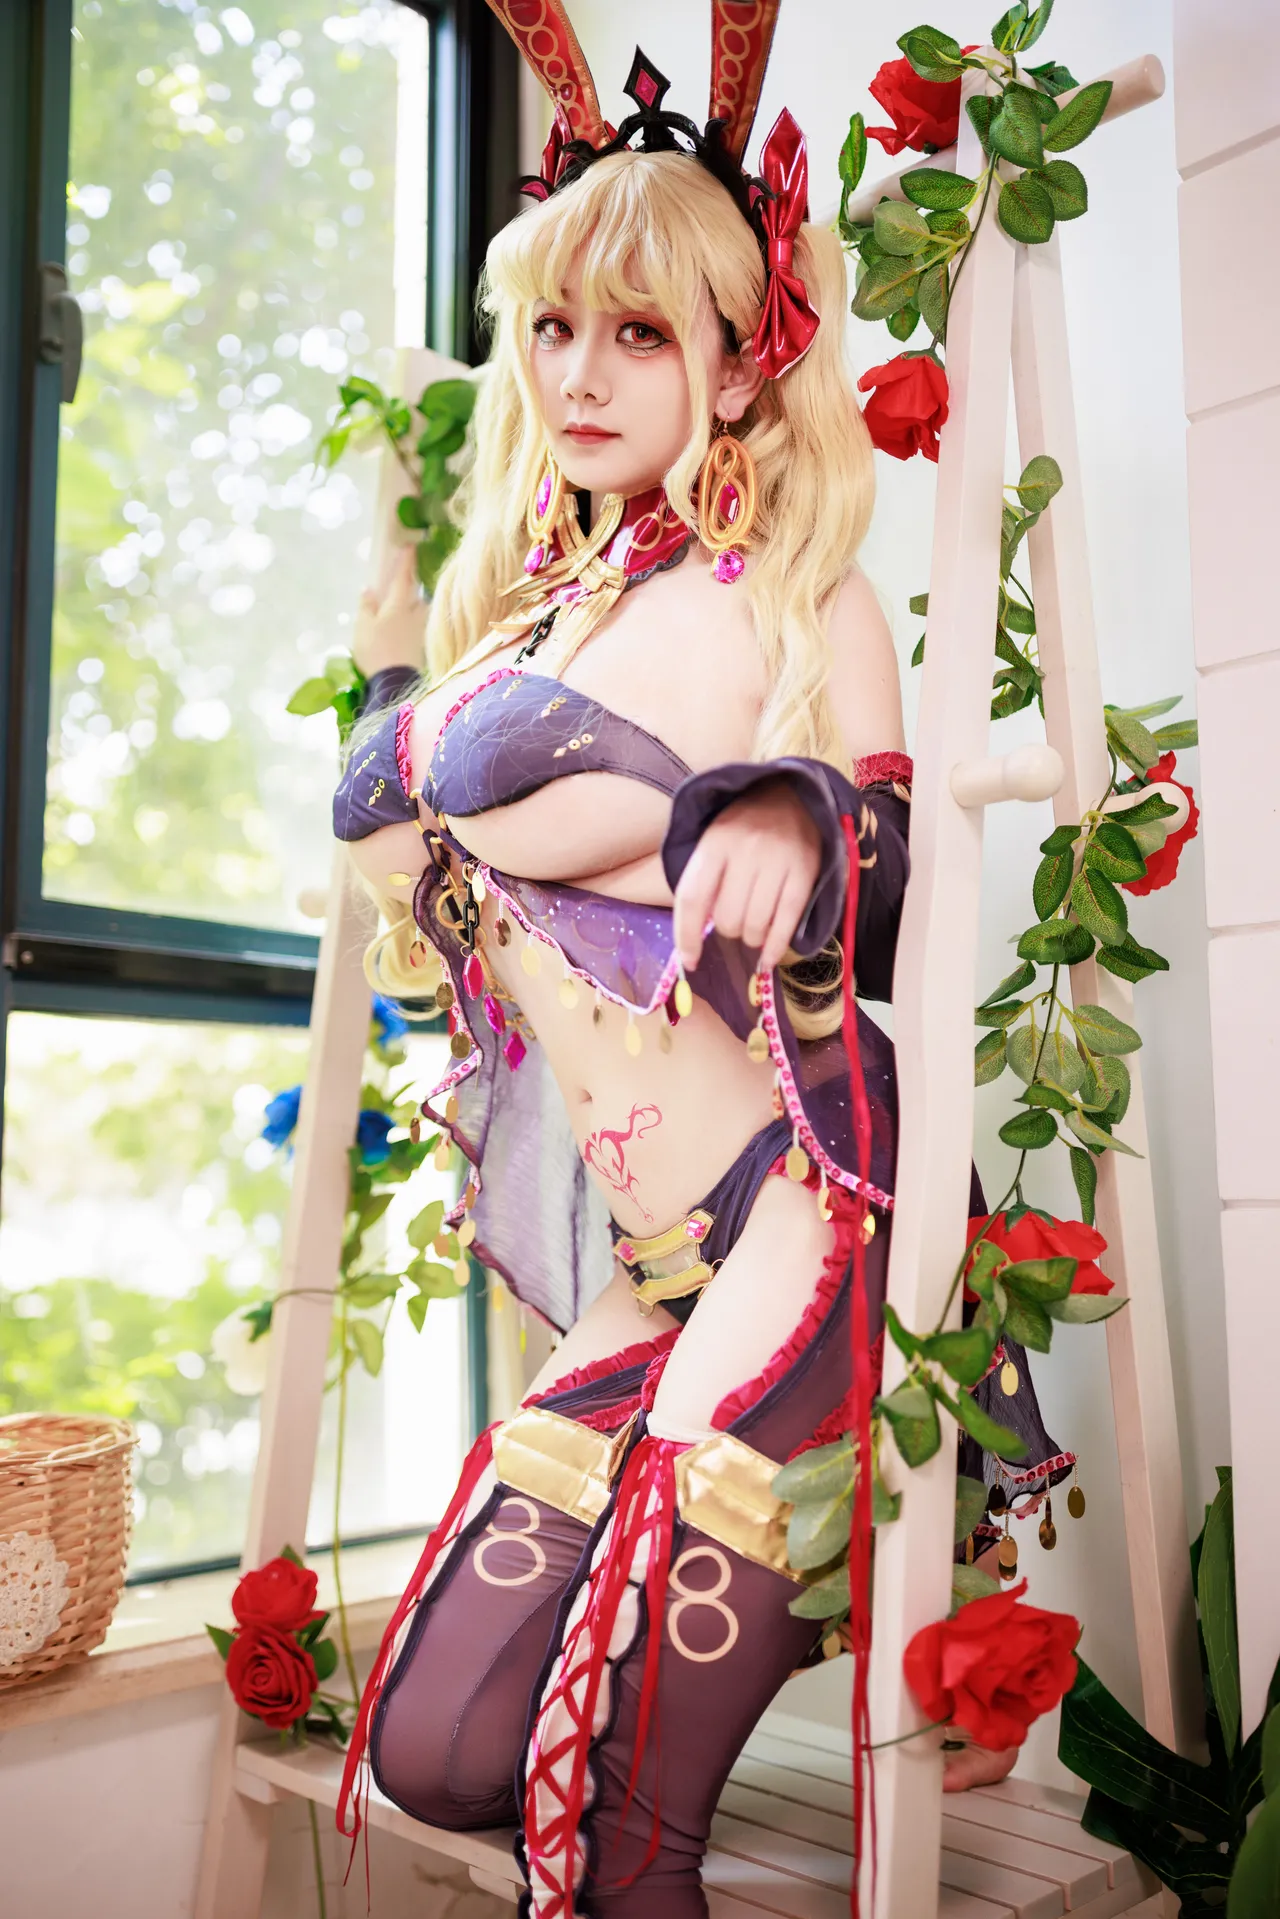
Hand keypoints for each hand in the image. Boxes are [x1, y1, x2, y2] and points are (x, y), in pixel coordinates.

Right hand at [352, 543, 426, 676]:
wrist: (394, 683)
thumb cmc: (376, 651)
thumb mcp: (364, 626)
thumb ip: (367, 606)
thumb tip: (369, 589)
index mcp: (399, 605)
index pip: (404, 577)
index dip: (406, 561)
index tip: (411, 545)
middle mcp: (415, 614)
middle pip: (418, 593)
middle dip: (413, 583)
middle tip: (407, 576)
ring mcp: (420, 630)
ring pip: (421, 609)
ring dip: (416, 602)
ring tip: (407, 601)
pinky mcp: (422, 644)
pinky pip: (420, 623)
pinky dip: (415, 618)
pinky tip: (407, 623)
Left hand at [672, 779, 820, 973]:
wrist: (792, 797)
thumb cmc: (745, 827)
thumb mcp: (713, 843)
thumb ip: (701, 882)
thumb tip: (692, 939)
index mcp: (714, 843)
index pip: (693, 898)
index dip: (687, 936)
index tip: (690, 961)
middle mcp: (745, 851)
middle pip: (727, 917)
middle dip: (727, 929)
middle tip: (734, 918)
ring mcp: (777, 861)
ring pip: (755, 925)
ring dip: (751, 938)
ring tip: (753, 926)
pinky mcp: (804, 873)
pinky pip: (786, 922)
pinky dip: (775, 947)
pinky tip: (767, 958)